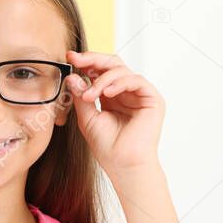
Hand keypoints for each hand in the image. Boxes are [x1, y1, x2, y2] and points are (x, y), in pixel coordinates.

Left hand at [64, 50, 164, 177]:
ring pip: (122, 70)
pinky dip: (119, 82)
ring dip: (102, 79)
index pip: (100, 71)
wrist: (123, 164)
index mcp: (112, 96)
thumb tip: (72, 76)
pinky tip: (107, 93)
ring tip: (91, 95)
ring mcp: (140, 95)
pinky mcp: (152, 99)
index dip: (86, 63)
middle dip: (93, 60)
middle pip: (112, 64)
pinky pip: (136, 80)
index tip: (69, 57)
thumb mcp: (87, 117)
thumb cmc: (107, 146)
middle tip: (77, 59)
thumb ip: (81, 95)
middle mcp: (127, 93)